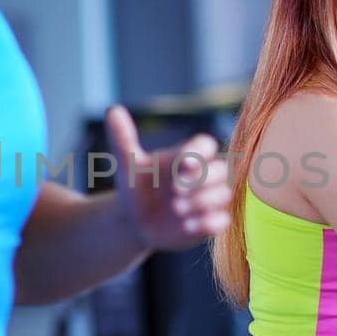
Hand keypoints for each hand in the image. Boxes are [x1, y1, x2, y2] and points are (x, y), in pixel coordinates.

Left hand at [105, 105, 231, 250]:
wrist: (135, 220)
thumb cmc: (137, 186)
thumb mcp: (129, 164)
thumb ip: (123, 138)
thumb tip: (113, 110)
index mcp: (188, 156)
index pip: (206, 145)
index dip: (198, 153)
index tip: (183, 162)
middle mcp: (204, 176)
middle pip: (221, 169)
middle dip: (202, 179)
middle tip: (175, 190)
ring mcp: (209, 199)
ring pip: (223, 194)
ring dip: (202, 201)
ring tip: (176, 208)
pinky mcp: (210, 222)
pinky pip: (222, 220)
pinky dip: (208, 223)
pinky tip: (186, 225)